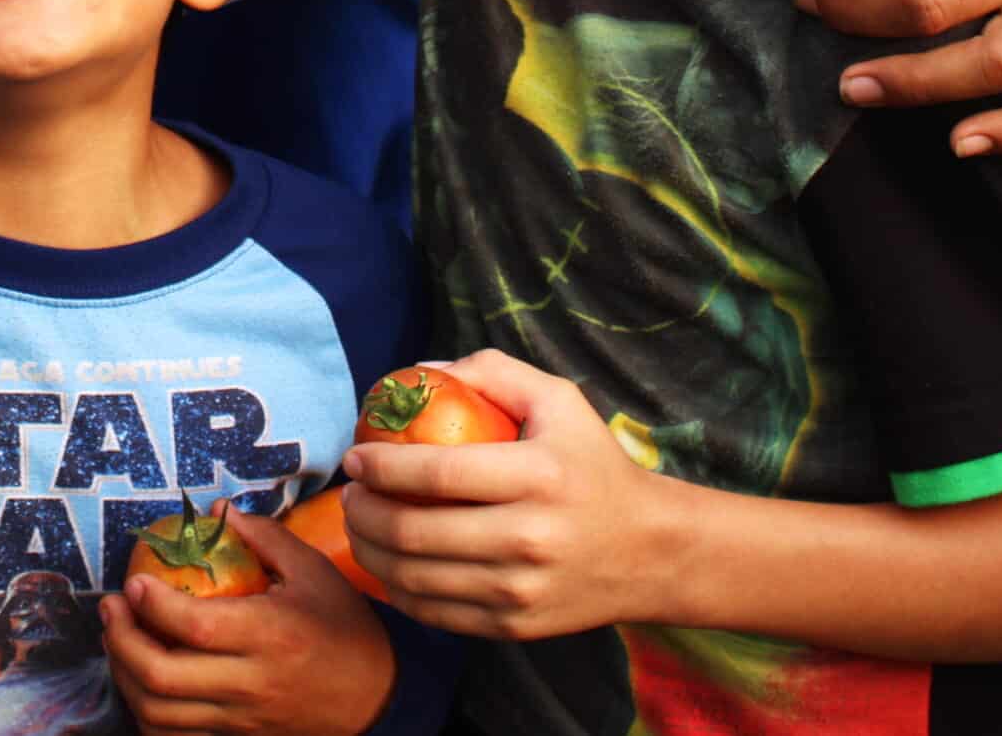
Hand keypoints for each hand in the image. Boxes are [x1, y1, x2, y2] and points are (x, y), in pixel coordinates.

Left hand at [100, 505, 395, 733]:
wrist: (378, 697)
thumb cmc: (345, 628)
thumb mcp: (314, 572)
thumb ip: (265, 538)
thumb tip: (218, 512)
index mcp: (270, 635)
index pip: (195, 627)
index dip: (153, 605)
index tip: (133, 581)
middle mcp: (251, 683)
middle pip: (163, 677)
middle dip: (122, 640)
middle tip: (111, 608)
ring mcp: (241, 719)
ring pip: (160, 714)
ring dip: (124, 677)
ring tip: (118, 640)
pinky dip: (146, 712)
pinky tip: (141, 680)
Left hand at [342, 351, 676, 642]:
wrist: (651, 552)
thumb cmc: (594, 467)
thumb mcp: (559, 402)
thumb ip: (493, 373)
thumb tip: (421, 372)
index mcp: (536, 476)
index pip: (436, 474)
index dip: (381, 466)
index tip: (355, 457)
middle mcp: (528, 538)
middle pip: (413, 532)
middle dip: (362, 511)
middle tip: (350, 494)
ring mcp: (519, 591)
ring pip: (413, 578)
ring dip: (368, 551)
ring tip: (359, 525)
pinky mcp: (513, 627)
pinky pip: (434, 612)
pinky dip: (397, 589)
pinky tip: (387, 563)